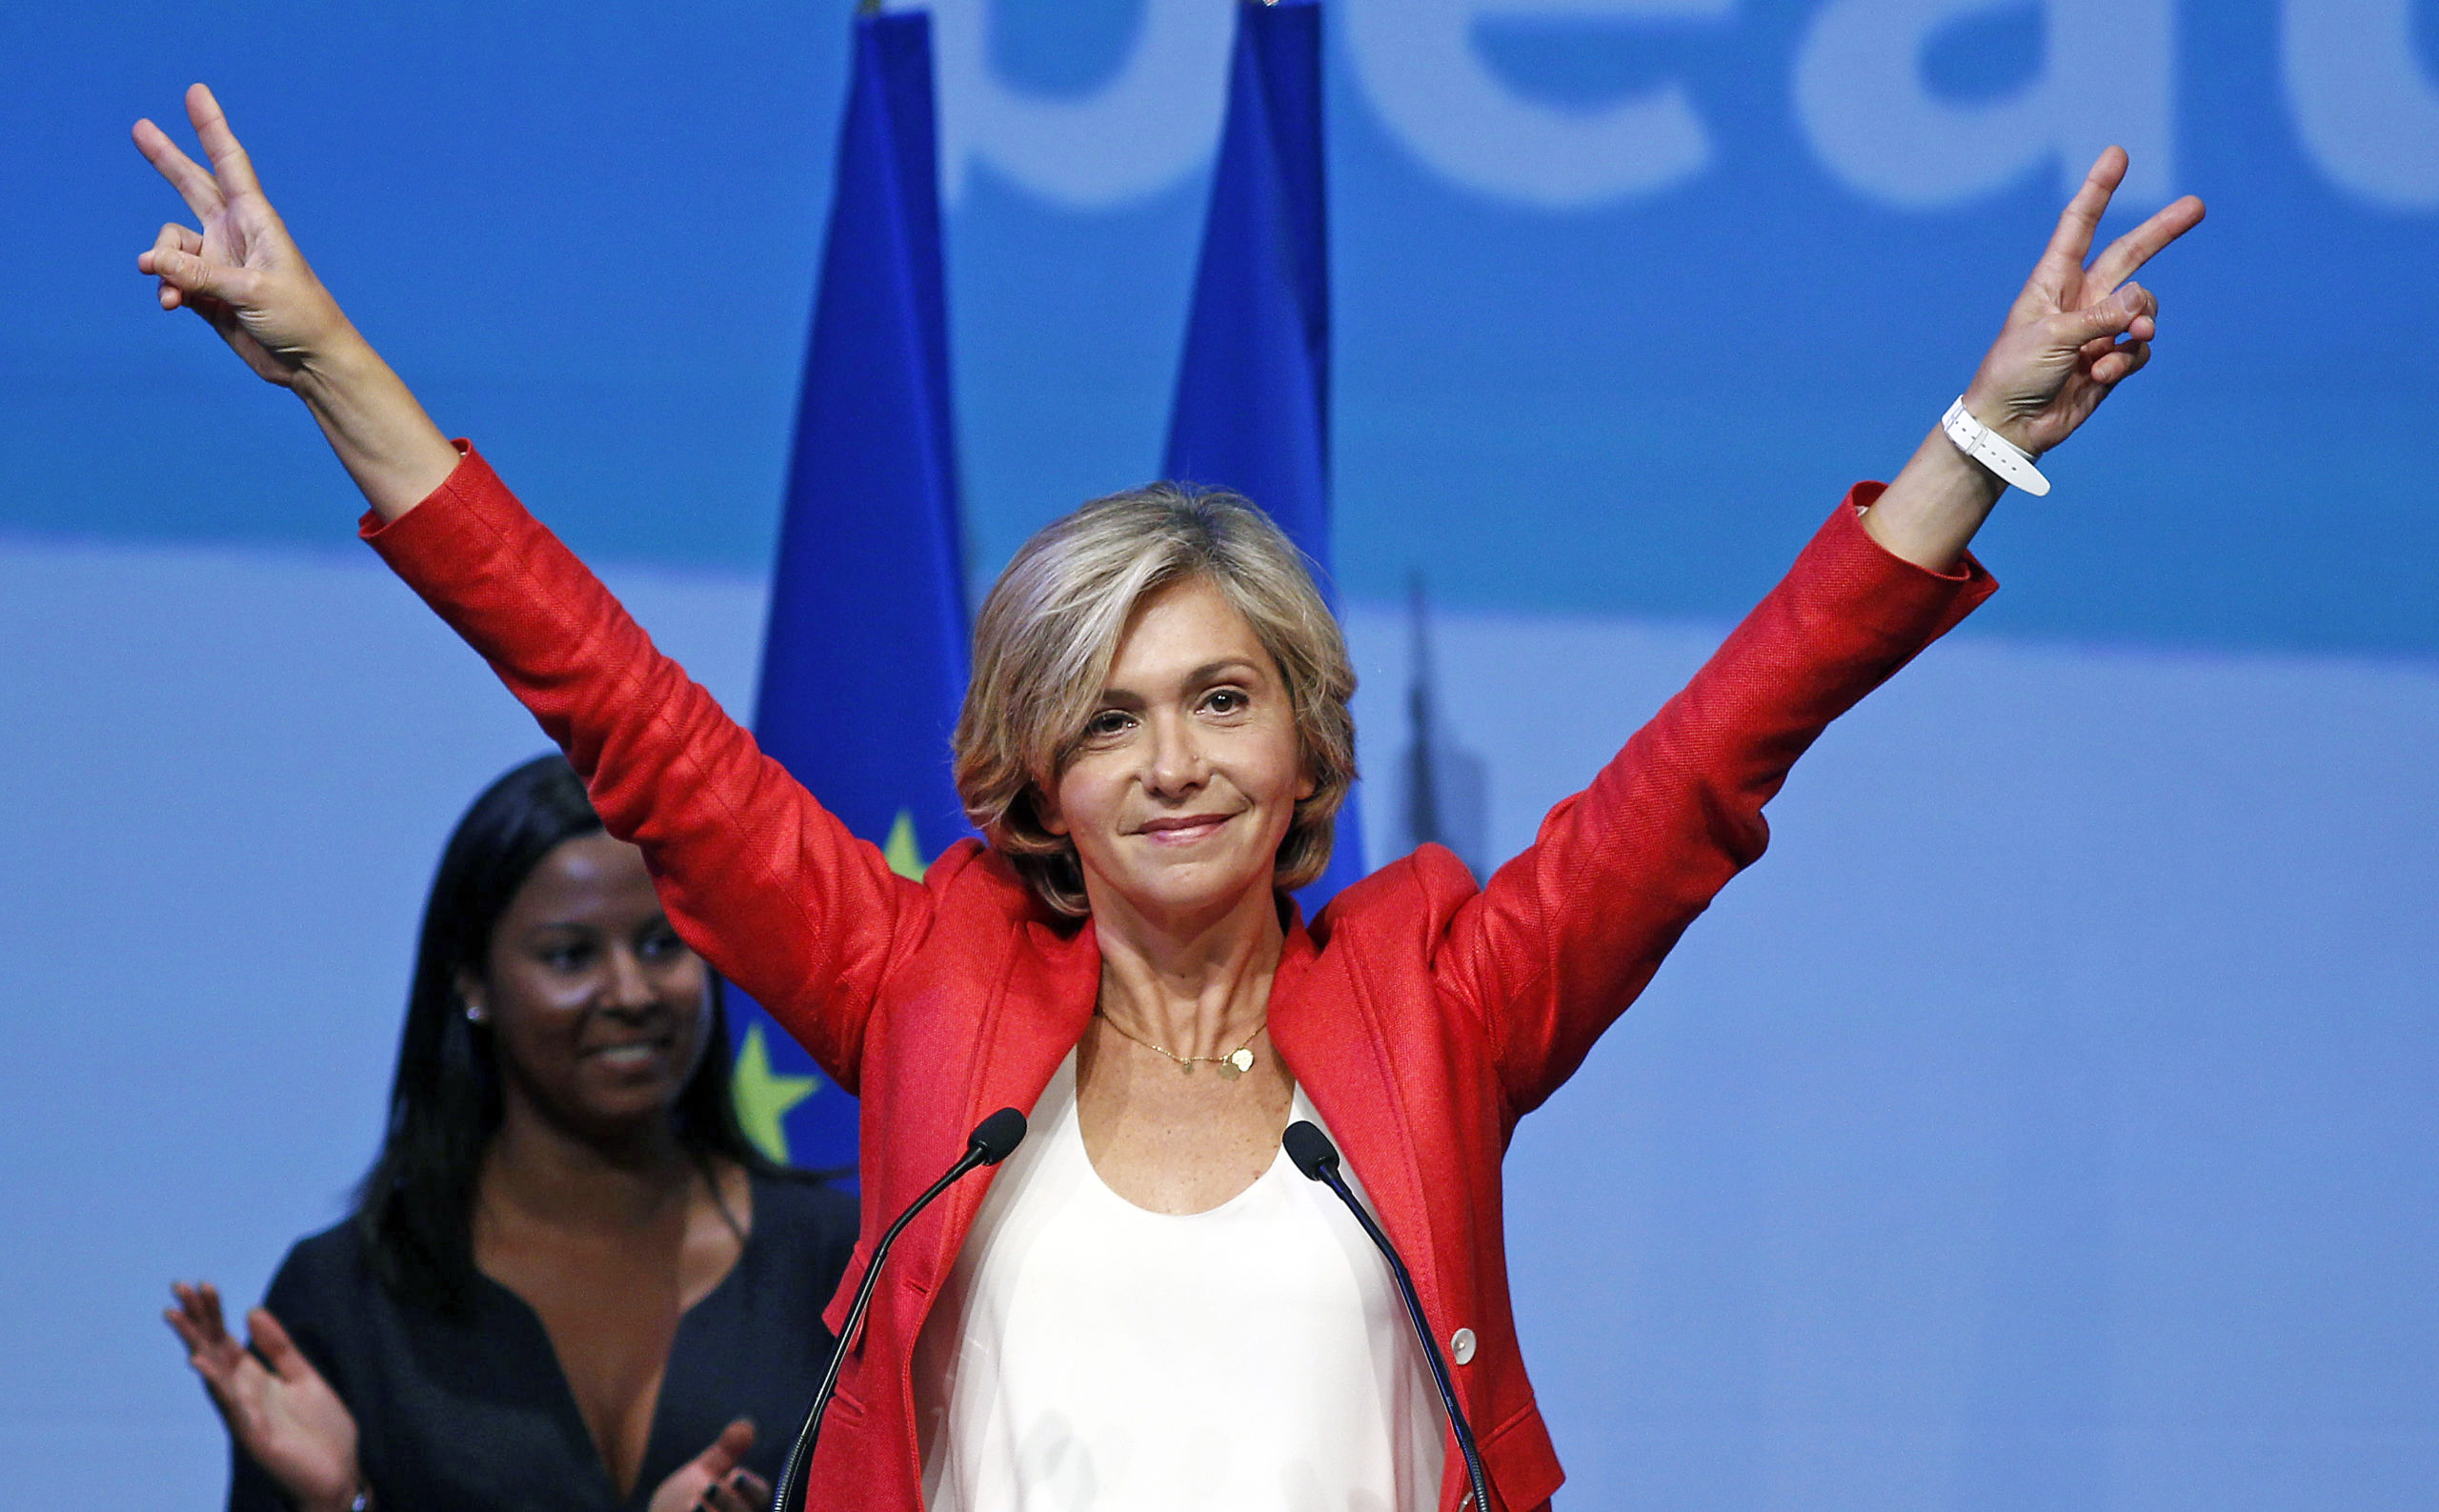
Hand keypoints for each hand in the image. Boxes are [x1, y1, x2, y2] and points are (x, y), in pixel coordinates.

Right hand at [129, 84, 457, 518]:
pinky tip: (172, 304)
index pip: (229, 163)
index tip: (196, 93)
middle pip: (192, 186)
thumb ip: (198, 274)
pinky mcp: (208, 291)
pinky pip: (172, 278)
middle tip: (140, 128)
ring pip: (170, 245)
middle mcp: (234, 234)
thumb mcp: (250, 292)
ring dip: (164, 264)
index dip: (211, 127)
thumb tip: (150, 262)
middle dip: (167, 160)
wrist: (309, 363)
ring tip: (174, 291)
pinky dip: (168, 288)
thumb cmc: (300, 318)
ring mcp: (219, 262)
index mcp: (255, 220)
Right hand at [165, 1281, 361, 1511]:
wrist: (341, 1474)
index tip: (200, 1284)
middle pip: (214, 1351)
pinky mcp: (254, 1435)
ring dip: (198, 1346)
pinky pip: (232, 1405)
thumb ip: (278, 1348)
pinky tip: (202, 1363)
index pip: (226, 1340)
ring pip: (215, 1375)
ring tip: (179, 1319)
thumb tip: (251, 1311)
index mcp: (256, 1380)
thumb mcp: (303, 1378)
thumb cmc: (321, 1431)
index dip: (213, 1314)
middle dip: (197, 1321)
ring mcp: (246, 1415)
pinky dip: (216, 1383)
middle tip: (178, 1289)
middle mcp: (244, 1395)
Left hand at [647, 1418, 771, 1511]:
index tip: (735, 1475)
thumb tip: (746, 1425)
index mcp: (746, 1504)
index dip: (751, 1487)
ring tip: (692, 1503)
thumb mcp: (703, 1473)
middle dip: (728, 1503)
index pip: (760, 1496)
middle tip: (707, 1486)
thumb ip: (725, 1451)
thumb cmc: (685, 1500)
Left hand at [1962, 146, 2206, 456]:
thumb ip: (2102, 315)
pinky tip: (2101, 376)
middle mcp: (2080, 299)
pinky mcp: (2111, 359)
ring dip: (2140, 325)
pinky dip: (2127, 360)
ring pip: (2143, 309)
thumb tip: (2144, 302)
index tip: (2117, 154)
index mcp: (2053, 281)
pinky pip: (2139, 348)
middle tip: (2197, 206)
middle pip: (2129, 255)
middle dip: (2161, 231)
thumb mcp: (2053, 337)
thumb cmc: (2015, 374)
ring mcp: (2097, 328)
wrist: (2010, 427)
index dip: (2098, 190)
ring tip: (2117, 347)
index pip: (2078, 226)